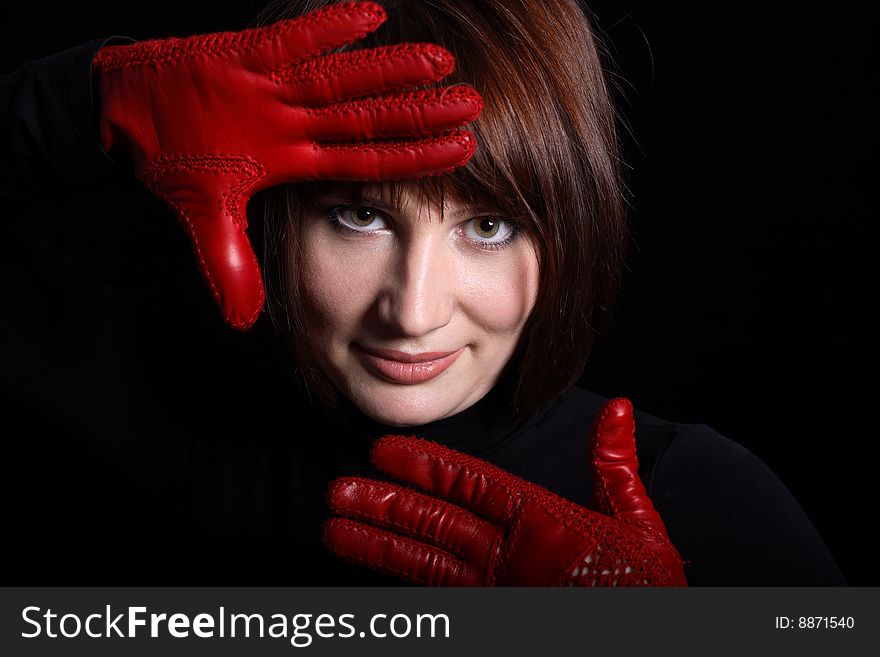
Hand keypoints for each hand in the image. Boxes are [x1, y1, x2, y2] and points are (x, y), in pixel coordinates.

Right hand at [92, 1, 481, 328]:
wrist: (132, 115)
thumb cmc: (176, 159)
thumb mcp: (205, 217)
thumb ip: (229, 264)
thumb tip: (245, 321)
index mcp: (294, 159)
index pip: (366, 160)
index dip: (412, 158)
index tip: (461, 153)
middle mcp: (294, 122)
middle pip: (367, 117)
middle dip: (418, 113)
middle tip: (473, 105)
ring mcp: (272, 88)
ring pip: (340, 79)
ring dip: (387, 71)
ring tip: (439, 64)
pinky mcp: (240, 57)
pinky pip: (287, 43)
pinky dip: (323, 30)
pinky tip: (369, 15)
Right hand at [323, 397, 687, 585]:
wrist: (641, 639)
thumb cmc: (645, 591)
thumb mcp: (635, 525)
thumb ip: (612, 469)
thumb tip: (618, 406)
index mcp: (538, 521)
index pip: (469, 485)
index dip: (426, 467)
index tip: (384, 452)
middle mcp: (508, 553)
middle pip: (435, 520)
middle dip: (386, 504)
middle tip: (339, 489)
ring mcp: (496, 587)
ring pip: (425, 558)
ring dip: (379, 540)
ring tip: (334, 526)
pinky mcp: (487, 614)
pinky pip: (435, 594)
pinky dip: (399, 579)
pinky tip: (368, 567)